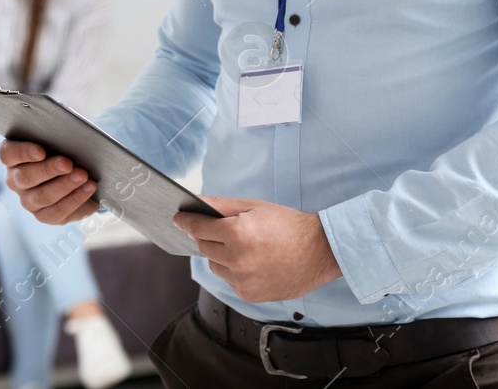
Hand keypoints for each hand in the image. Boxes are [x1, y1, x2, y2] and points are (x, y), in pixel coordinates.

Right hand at [0, 140, 100, 224]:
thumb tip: (72, 140)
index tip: (41, 151)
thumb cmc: (60, 150)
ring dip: (65, 186)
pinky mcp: (44, 215)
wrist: (74, 172)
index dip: (23, 152)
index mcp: (12, 158)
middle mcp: (16, 180)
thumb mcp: (56, 142)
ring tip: (83, 176)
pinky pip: (57, 212)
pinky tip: (89, 188)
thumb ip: (57, 139)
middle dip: (49, 170)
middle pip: (26, 177)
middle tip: (68, 164)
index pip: (8, 153)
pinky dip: (76, 200)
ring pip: (42, 196)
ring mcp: (28, 200)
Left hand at [172, 195, 341, 302]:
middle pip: (203, 247)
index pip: (197, 227)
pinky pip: (229, 280)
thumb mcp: (253, 206)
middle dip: (208, 236)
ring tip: (245, 247)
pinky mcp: (249, 295)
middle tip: (223, 230)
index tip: (178, 218)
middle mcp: (237, 259)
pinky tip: (254, 263)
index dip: (186, 221)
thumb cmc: (287, 225)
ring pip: (215, 265)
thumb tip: (193, 202)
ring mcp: (242, 280)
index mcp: (237, 233)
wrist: (319, 252)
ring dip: (221, 256)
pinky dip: (235, 271)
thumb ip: (219, 205)